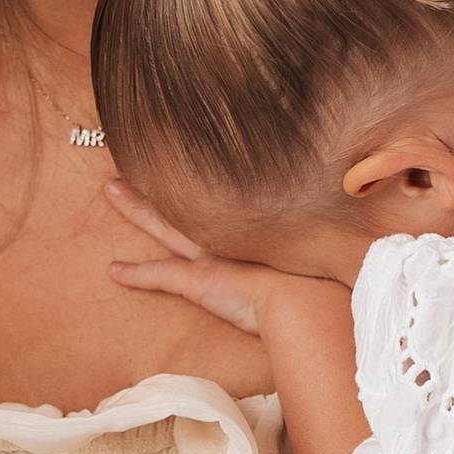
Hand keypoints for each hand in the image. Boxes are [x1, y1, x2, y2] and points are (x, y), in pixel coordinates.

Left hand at [103, 179, 335, 338]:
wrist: (311, 299)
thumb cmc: (323, 283)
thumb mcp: (317, 253)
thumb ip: (318, 242)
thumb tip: (343, 231)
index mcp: (256, 226)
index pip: (223, 197)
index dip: (206, 180)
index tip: (193, 161)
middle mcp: (230, 233)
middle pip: (188, 198)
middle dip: (164, 176)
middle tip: (139, 154)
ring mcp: (211, 254)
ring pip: (164, 223)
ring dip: (136, 207)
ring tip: (110, 188)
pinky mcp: (198, 281)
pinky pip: (159, 276)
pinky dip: (135, 275)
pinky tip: (113, 271)